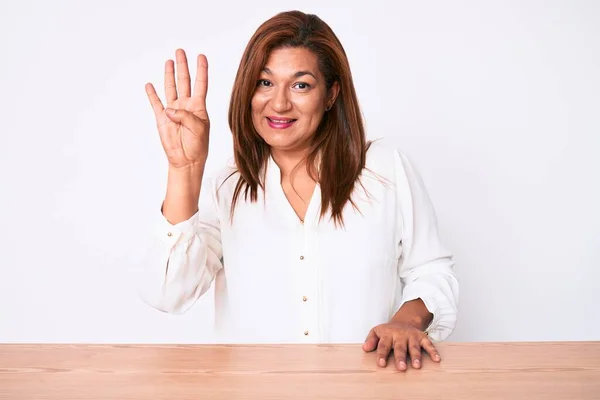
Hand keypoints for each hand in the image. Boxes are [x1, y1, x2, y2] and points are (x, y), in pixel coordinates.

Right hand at [145, 49, 209, 168]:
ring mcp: (173, 111)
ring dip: (169, 75)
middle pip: (184, 81)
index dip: (201, 70)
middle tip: (180, 51)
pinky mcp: (162, 119)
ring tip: (169, 61)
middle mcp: (186, 106)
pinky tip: (149, 85)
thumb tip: (170, 109)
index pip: (201, 84)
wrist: (186, 160)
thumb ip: (186, 116)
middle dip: (183, 66)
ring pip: (170, 88)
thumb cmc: (197, 145)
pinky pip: (156, 103)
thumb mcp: (198, 128)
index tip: (201, 56)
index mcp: (199, 107)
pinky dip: (152, 94)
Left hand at [362, 321, 440, 370]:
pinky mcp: (422, 337)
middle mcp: (400, 335)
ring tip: (417, 366)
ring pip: (414, 346)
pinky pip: (428, 344)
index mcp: (388, 334)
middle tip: (401, 368)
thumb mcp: (376, 332)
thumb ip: (371, 340)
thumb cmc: (388, 331)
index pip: (384, 345)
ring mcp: (412, 336)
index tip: (381, 364)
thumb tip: (365, 348)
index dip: (382, 354)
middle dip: (400, 358)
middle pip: (400, 347)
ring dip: (416, 356)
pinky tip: (437, 359)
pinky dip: (433, 351)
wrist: (404, 320)